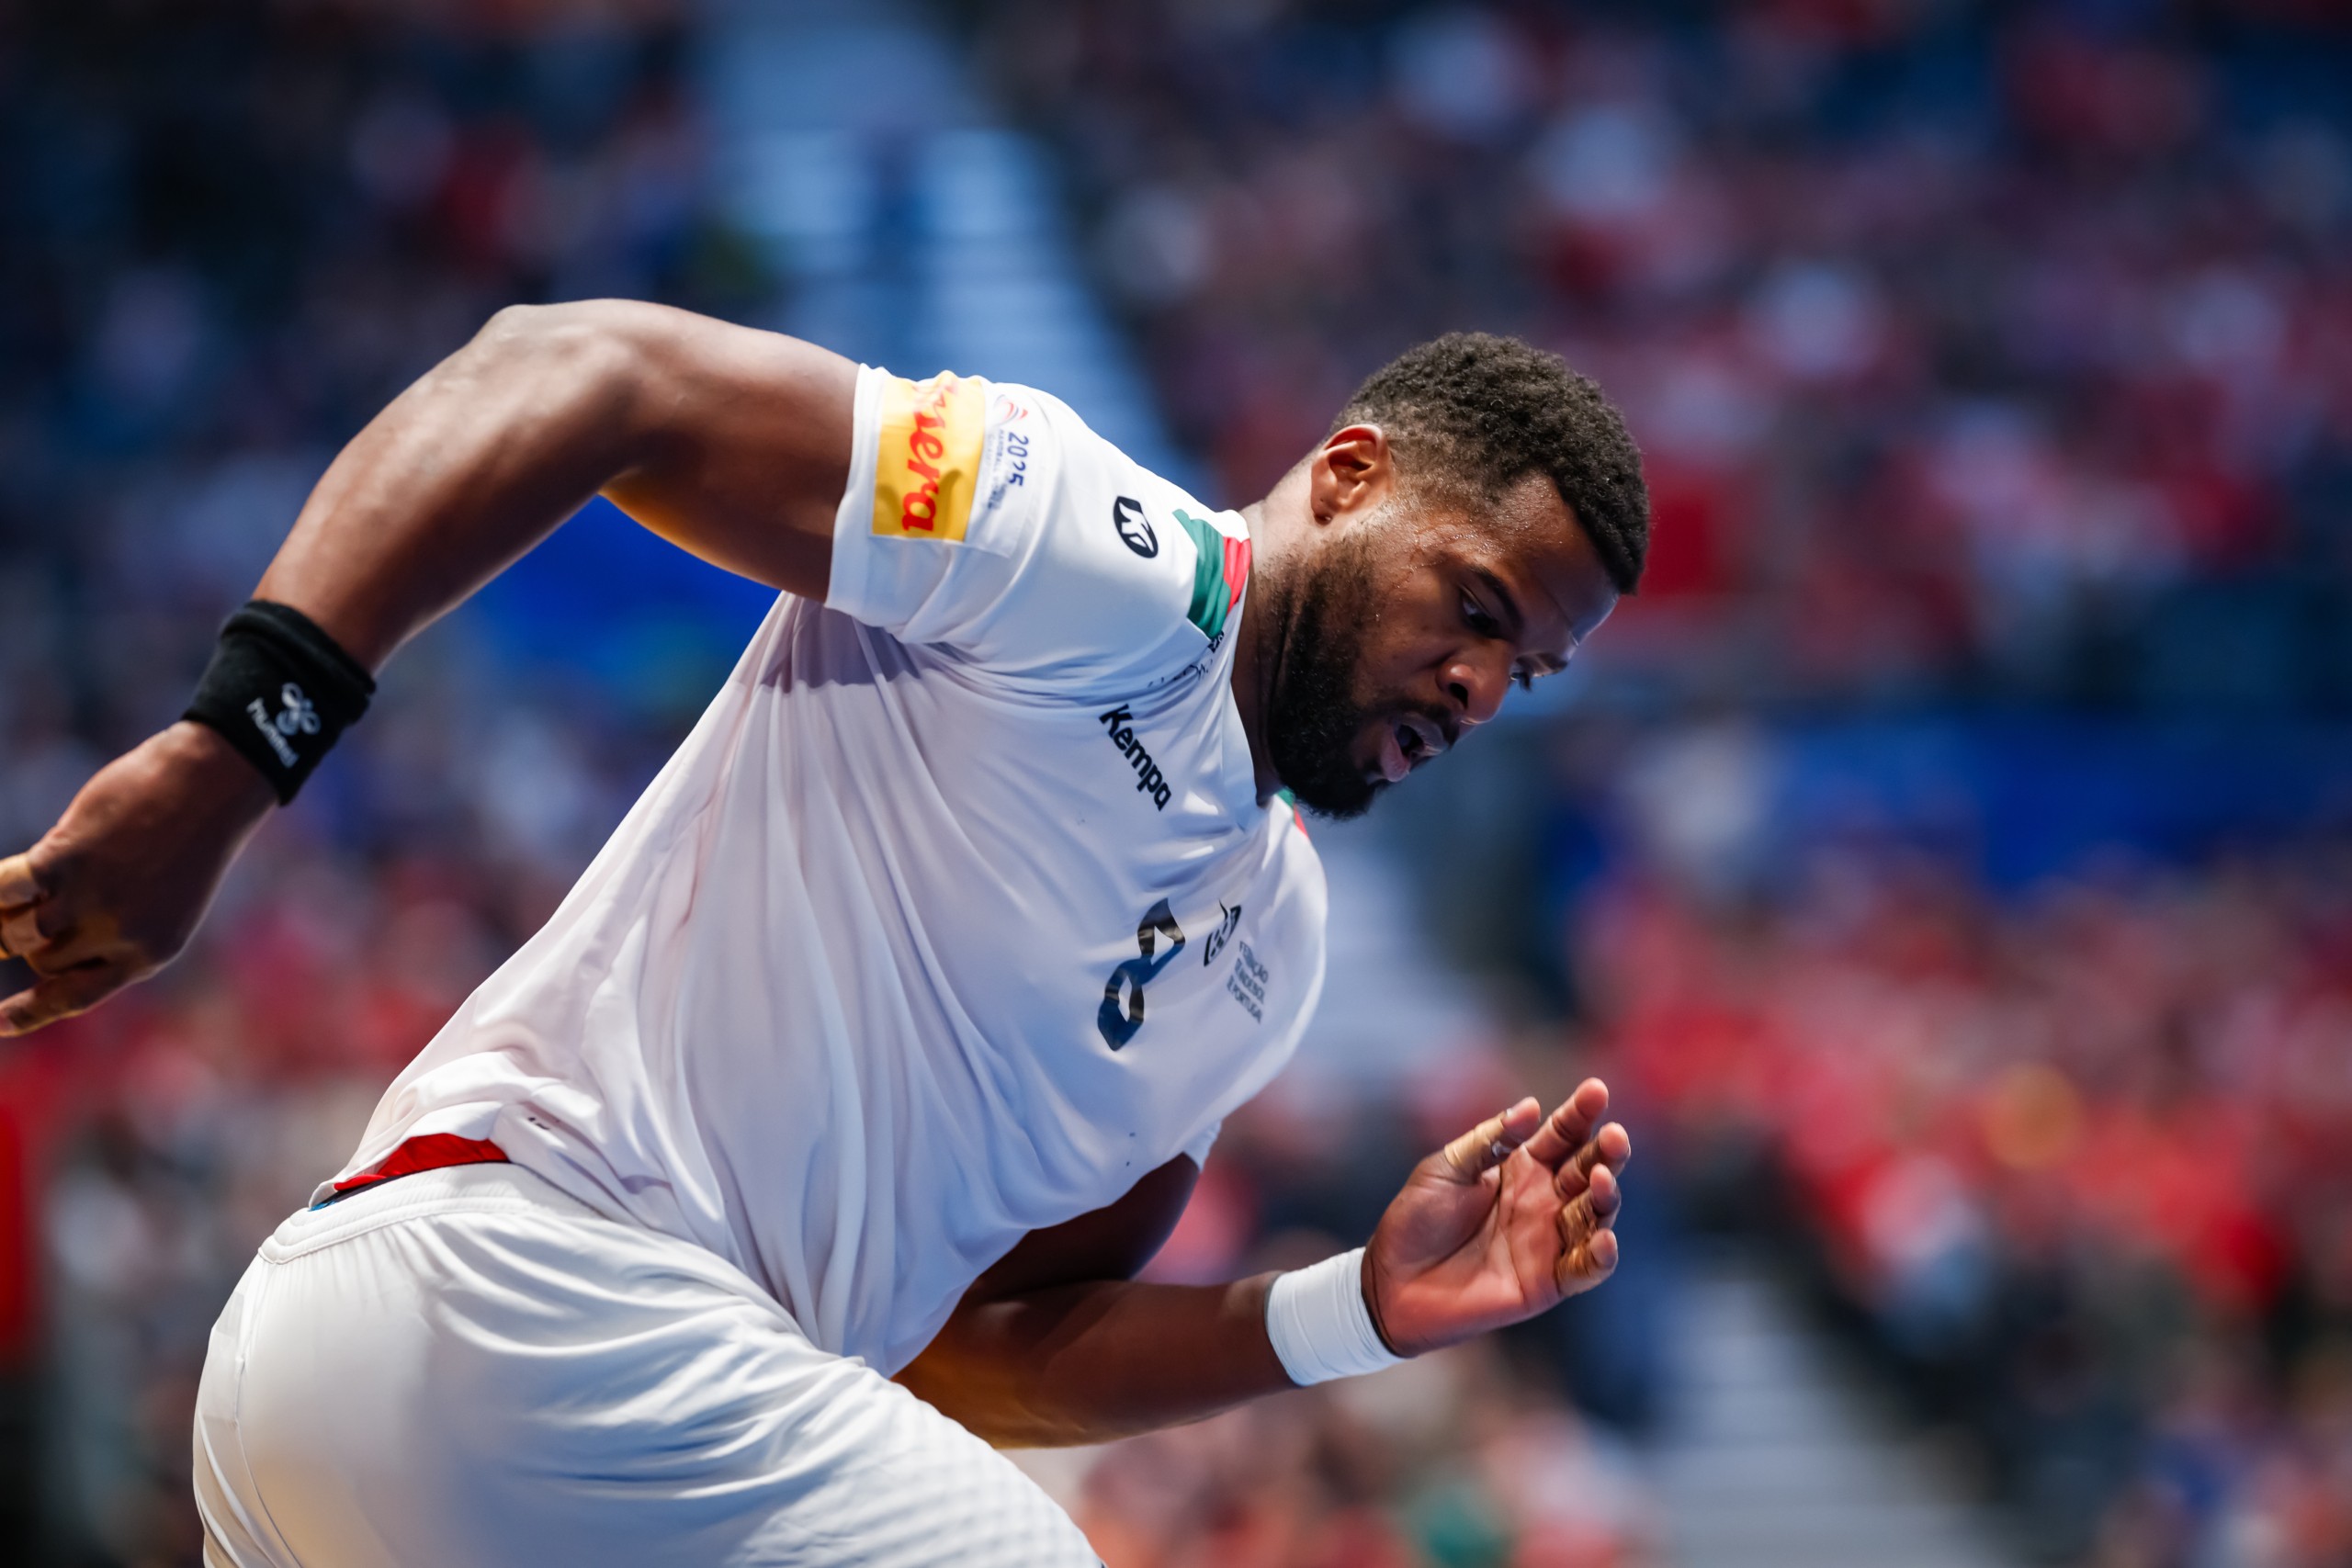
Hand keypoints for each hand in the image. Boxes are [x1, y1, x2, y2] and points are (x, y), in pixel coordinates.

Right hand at [0, 722, 274, 1034]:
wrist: (212, 783)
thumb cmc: (188, 838)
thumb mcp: (164, 902)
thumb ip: (113, 929)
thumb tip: (41, 939)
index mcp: (149, 954)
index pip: (75, 997)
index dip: (30, 1013)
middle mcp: (119, 937)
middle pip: (42, 958)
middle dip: (35, 935)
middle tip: (55, 895)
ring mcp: (91, 900)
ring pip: (17, 932)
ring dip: (14, 912)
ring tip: (44, 880)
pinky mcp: (67, 860)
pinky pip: (3, 890)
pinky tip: (0, 888)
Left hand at [1362, 1078, 1630, 1356]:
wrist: (1393, 1283)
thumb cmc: (1416, 1220)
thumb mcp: (1445, 1169)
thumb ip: (1489, 1140)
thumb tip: (1531, 1106)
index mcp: (1521, 1168)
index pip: (1561, 1135)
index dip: (1580, 1113)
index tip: (1596, 1089)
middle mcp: (1544, 1201)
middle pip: (1588, 1171)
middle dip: (1606, 1152)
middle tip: (1614, 1136)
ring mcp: (1549, 1241)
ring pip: (1595, 1216)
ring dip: (1605, 1198)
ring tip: (1601, 1179)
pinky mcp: (1549, 1282)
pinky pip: (1586, 1269)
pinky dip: (1601, 1256)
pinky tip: (1604, 1238)